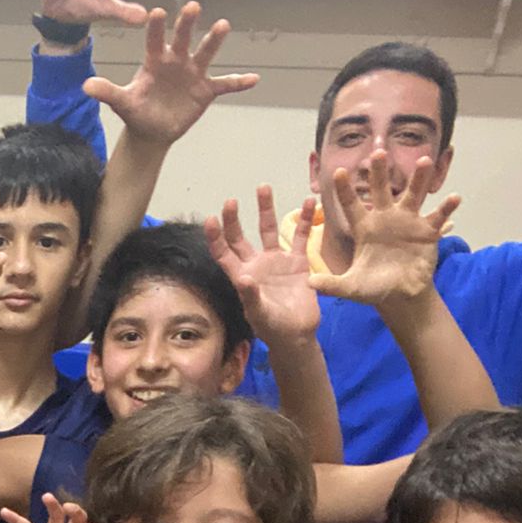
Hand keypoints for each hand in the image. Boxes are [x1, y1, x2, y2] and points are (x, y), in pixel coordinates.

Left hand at [86, 3, 257, 148]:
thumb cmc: (136, 111)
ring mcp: (193, 73)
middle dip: (186, 24)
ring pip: (205, 54)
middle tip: (192, 7)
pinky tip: (254, 79)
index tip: (158, 12)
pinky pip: (225, 85)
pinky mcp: (205, 90)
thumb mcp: (121, 103)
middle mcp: (176, 61)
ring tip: (223, 25)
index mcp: (154, 61)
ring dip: (214, 41)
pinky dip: (238, 83)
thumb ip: (107, 92)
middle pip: (182, 39)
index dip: (156, 27)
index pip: (154, 40)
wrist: (151, 130)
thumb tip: (86, 86)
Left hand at [205, 186, 320, 345]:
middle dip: (233, 219)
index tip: (212, 219)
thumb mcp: (260, 315)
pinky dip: (304, 220)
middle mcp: (256, 264)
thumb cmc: (273, 329)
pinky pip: (300, 236)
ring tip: (263, 187)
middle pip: (240, 236)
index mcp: (242, 276)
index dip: (216, 237)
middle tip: (230, 201)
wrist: (297, 335)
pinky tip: (309, 202)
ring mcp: (276, 261)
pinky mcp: (297, 262)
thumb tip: (243, 279)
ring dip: (266, 208)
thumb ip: (251, 296)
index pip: (223, 253)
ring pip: (268, 229)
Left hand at [312, 149, 461, 306]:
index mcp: (364, 228)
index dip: (345, 190)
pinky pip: (438, 216)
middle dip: (379, 172)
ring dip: (419, 179)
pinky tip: (454, 198)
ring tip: (424, 161)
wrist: (400, 295)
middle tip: (378, 152)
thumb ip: (332, 284)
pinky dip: (446, 208)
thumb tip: (309, 284)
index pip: (352, 205)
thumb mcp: (351, 287)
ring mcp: (408, 222)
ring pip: (413, 195)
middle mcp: (386, 218)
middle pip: (381, 191)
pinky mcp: (427, 231)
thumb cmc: (373, 288)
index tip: (339, 171)